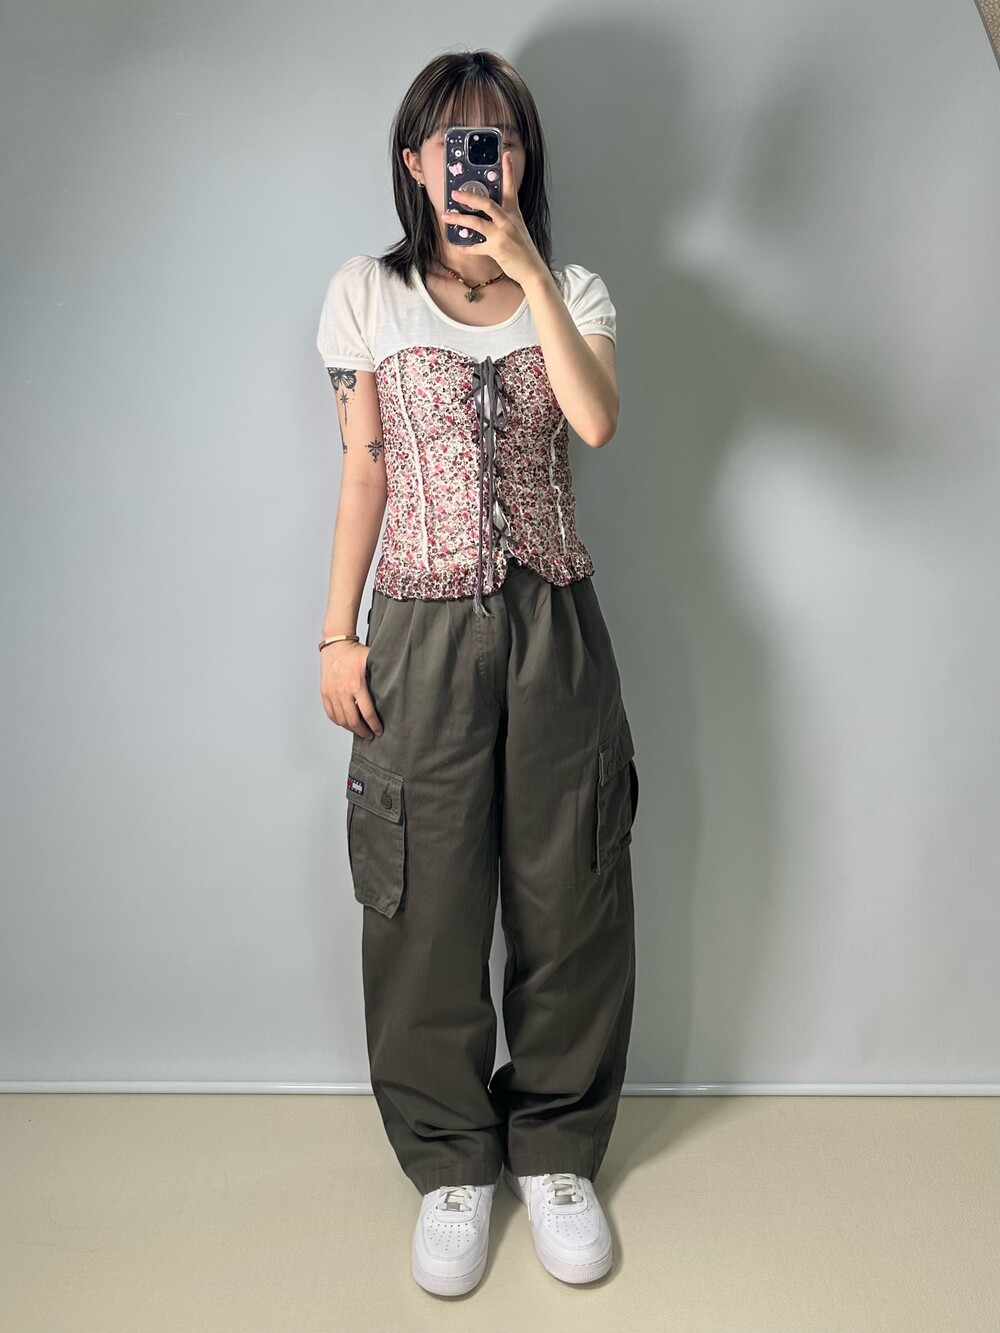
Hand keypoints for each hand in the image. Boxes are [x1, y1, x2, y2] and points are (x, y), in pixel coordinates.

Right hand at [320, 641, 382, 739]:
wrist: (336, 645)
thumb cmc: (355, 652)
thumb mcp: (372, 660)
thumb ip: (383, 673)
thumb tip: (400, 684)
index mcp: (357, 685)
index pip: (367, 712)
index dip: (374, 725)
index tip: (379, 731)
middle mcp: (342, 691)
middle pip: (353, 720)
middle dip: (363, 731)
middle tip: (370, 736)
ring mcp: (332, 693)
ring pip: (341, 719)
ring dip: (351, 728)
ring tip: (359, 731)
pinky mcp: (325, 693)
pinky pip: (330, 713)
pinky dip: (338, 721)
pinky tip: (346, 724)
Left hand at [444, 150, 543, 287]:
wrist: (532, 269)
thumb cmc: (522, 249)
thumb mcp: (516, 229)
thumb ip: (502, 219)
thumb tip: (484, 215)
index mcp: (514, 213)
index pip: (511, 188)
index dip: (508, 171)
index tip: (504, 155)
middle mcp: (508, 221)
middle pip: (487, 203)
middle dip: (469, 197)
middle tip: (455, 193)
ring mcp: (502, 234)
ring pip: (477, 223)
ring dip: (460, 219)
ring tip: (447, 216)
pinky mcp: (497, 249)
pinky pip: (477, 247)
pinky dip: (467, 247)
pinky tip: (459, 246)